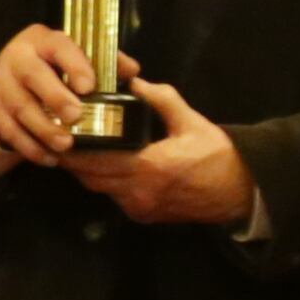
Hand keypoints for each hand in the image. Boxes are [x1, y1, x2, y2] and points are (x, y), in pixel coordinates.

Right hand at [0, 25, 118, 167]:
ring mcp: (1, 84)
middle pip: (33, 76)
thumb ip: (105, 61)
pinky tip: (50, 158)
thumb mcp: (77, 54)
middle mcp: (17, 58)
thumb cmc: (55, 64)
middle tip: (76, 117)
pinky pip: (8, 130)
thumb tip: (131, 71)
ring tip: (65, 145)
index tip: (89, 86)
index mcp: (42, 40)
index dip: (74, 65)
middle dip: (55, 98)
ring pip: (19, 107)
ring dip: (43, 129)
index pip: (58, 46)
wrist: (13, 69)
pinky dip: (29, 147)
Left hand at [72, 82, 254, 227]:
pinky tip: (103, 165)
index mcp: (148, 168)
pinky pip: (115, 198)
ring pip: (101, 190)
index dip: (74, 150)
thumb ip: (161, 100)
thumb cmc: (217, 155)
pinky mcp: (144, 216)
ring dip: (88, 172)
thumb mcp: (191, 121)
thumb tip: (135, 82)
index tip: (60, 133)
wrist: (240, 191)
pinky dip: (105, 182)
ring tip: (77, 149)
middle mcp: (138, 193)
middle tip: (61, 138)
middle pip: (90, 179)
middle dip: (74, 161)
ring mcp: (140, 208)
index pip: (96, 161)